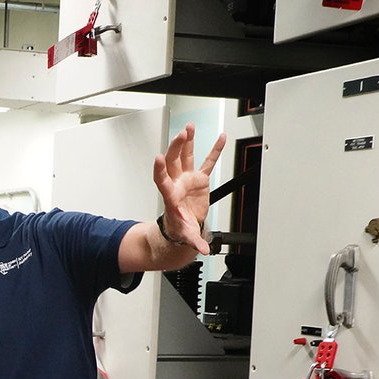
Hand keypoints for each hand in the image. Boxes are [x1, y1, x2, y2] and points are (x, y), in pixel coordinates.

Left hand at [152, 123, 226, 255]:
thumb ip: (194, 241)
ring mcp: (187, 179)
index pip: (162, 180)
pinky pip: (207, 163)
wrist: (184, 225)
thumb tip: (202, 250)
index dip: (160, 170)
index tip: (158, 159)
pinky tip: (220, 138)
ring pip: (186, 157)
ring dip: (187, 143)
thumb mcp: (185, 235)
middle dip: (176, 148)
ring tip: (189, 128)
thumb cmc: (180, 228)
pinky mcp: (199, 179)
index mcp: (170, 196)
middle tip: (181, 135)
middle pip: (173, 162)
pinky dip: (214, 151)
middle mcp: (177, 183)